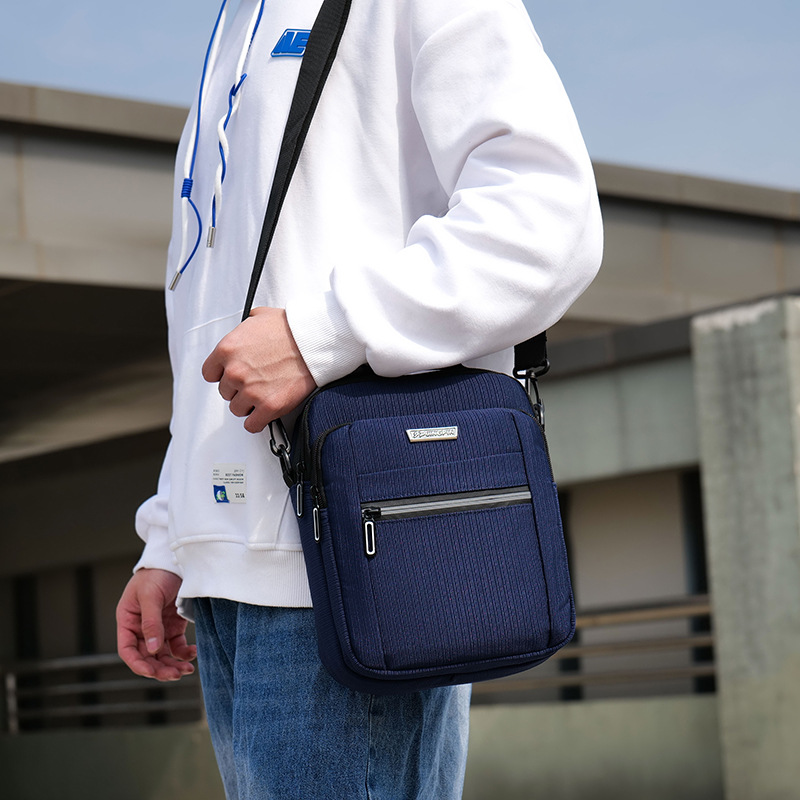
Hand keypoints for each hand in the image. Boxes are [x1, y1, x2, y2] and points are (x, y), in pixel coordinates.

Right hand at [116, 568, 196, 680]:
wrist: (175, 559)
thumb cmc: (156, 574)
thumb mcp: (150, 596)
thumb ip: (151, 622)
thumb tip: (153, 650)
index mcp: (128, 621)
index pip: (128, 650)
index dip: (138, 664)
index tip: (151, 673)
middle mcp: (141, 628)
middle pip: (147, 656)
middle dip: (160, 668)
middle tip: (175, 675)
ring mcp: (158, 628)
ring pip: (162, 655)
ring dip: (172, 665)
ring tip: (186, 670)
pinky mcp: (174, 626)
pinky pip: (177, 646)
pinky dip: (184, 653)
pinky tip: (193, 654)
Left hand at [202, 307, 315, 432]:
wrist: (313, 341)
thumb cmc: (290, 328)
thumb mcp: (259, 316)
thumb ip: (243, 329)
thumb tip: (243, 333)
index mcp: (227, 350)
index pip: (209, 374)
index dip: (223, 375)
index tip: (233, 376)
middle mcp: (235, 372)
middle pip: (225, 392)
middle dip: (239, 388)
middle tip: (256, 381)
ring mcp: (251, 391)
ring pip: (237, 409)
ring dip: (249, 404)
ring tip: (264, 394)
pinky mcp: (269, 406)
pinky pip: (252, 425)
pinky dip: (258, 421)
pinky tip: (265, 413)